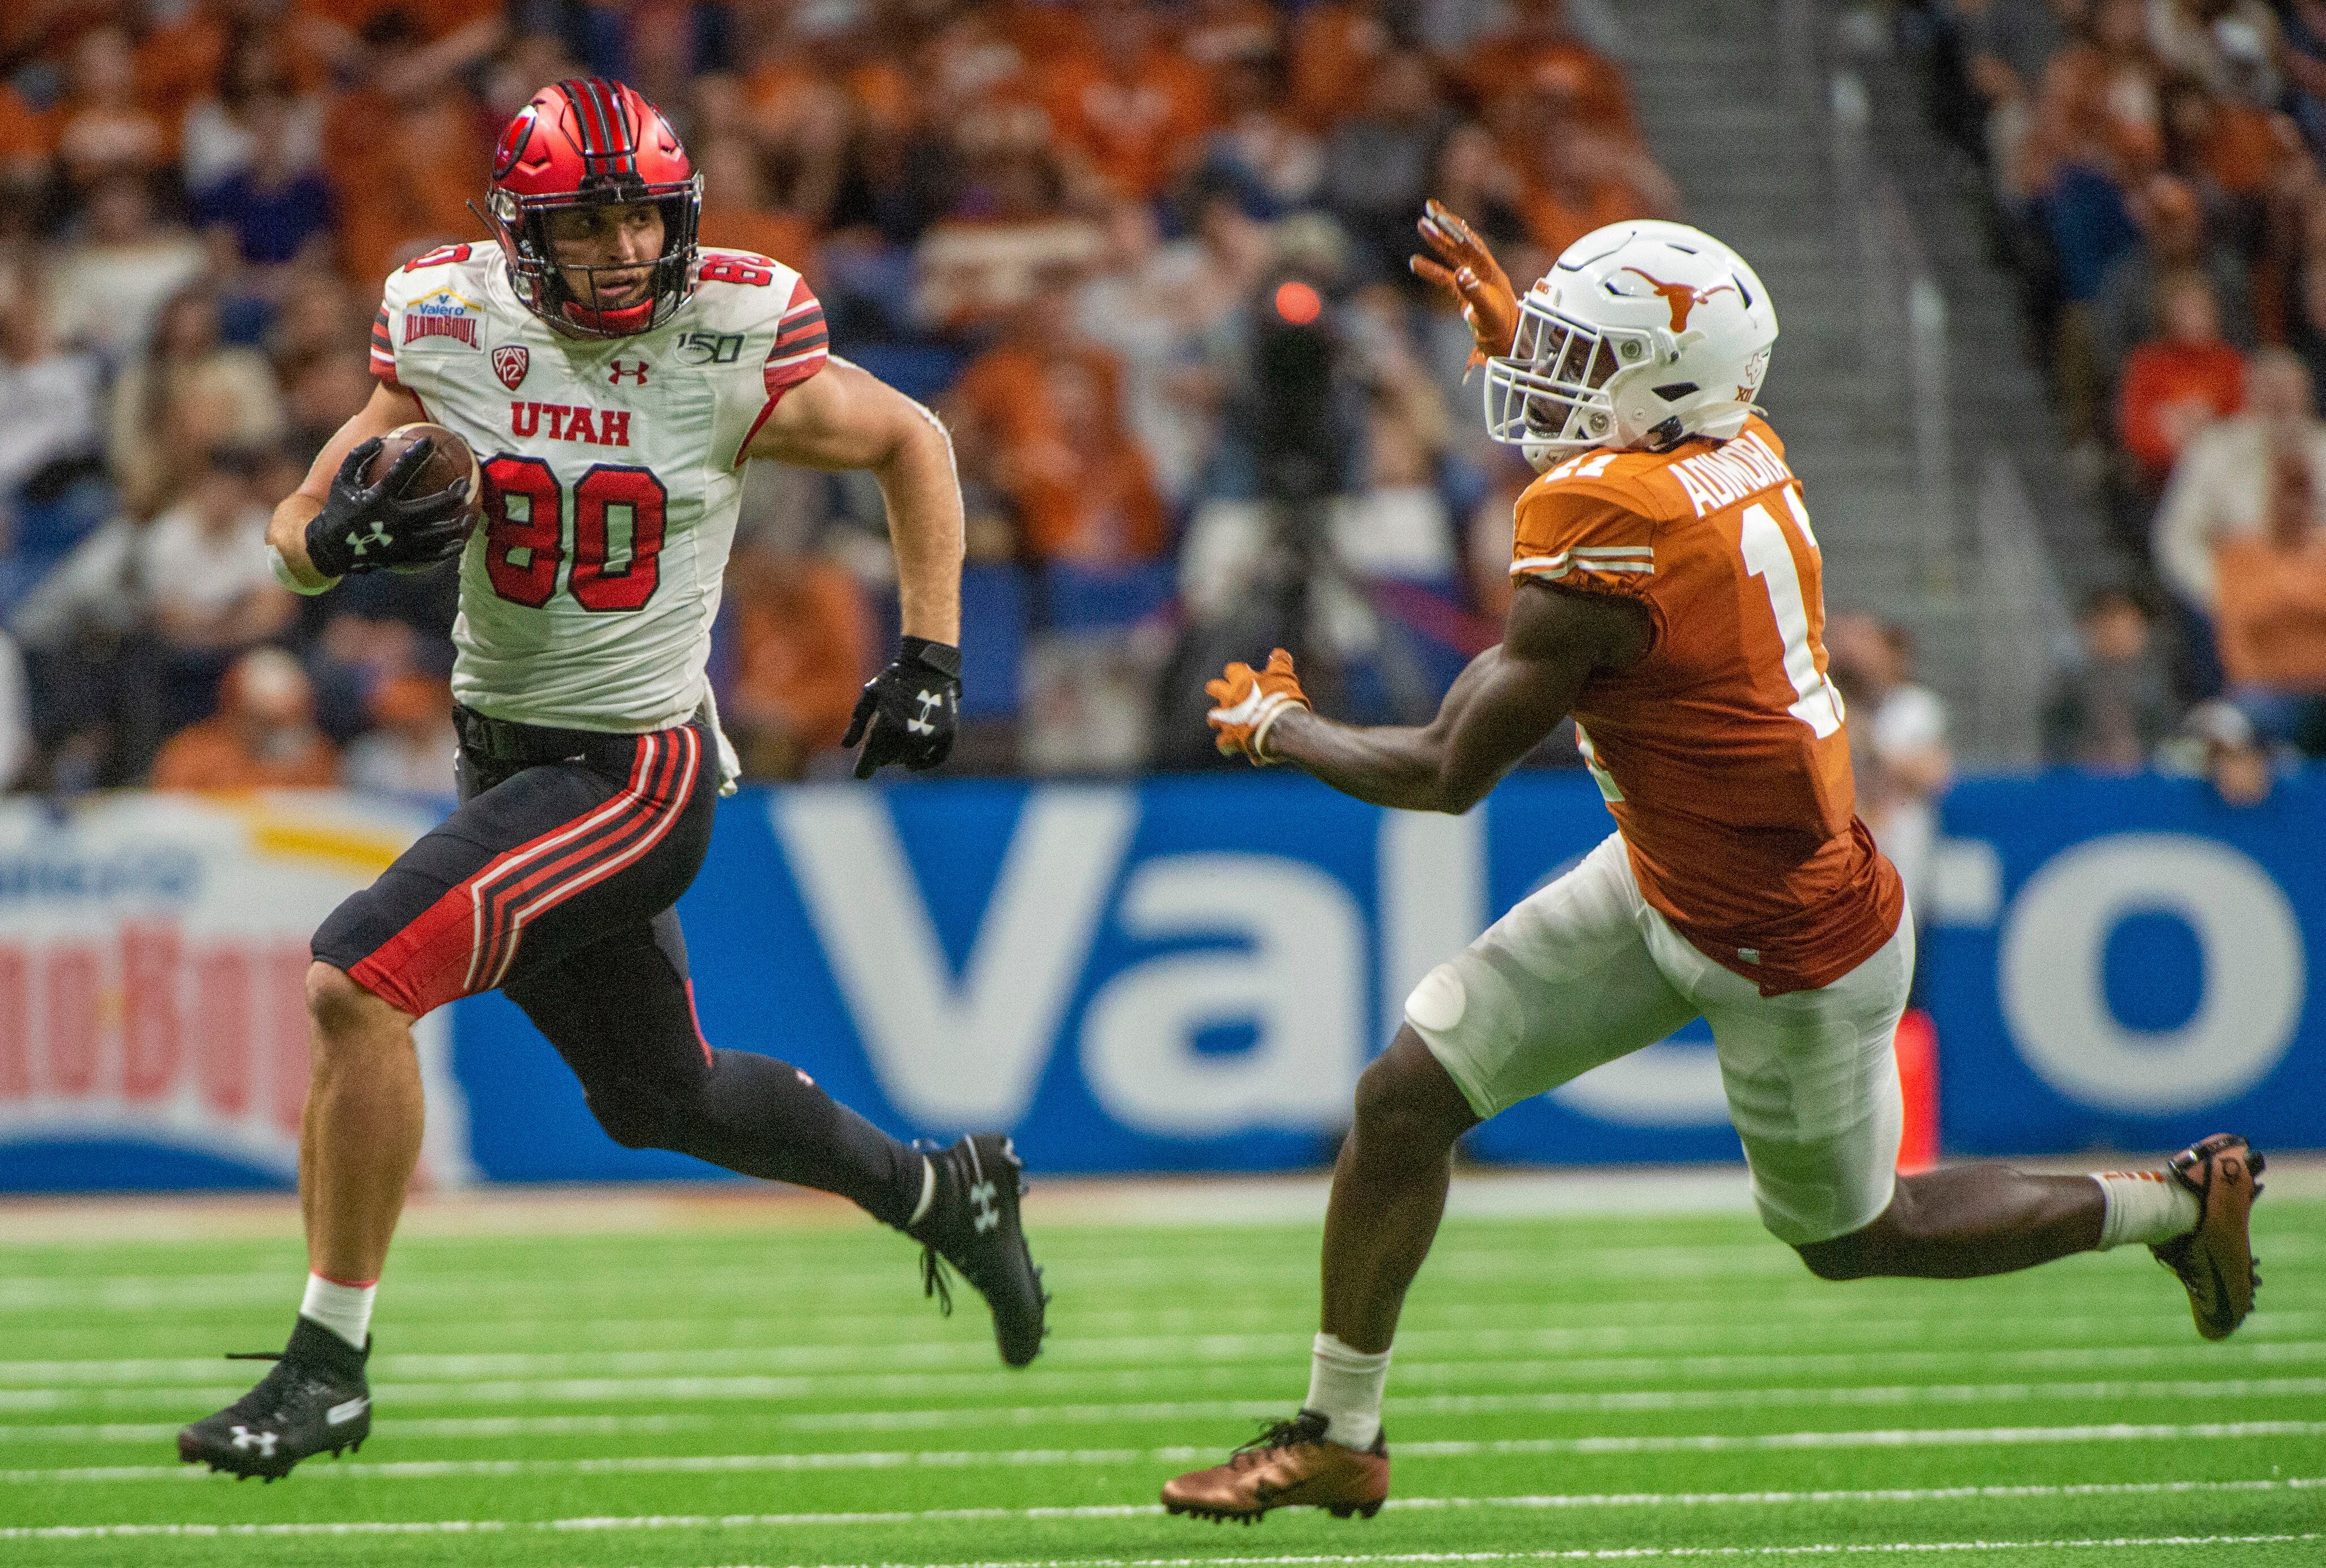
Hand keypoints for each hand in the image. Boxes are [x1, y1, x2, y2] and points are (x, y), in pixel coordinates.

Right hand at [304, 436, 473, 577]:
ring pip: (440, 532)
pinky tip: (461, 539)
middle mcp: (393, 520)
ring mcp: (401, 541)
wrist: (331, 550)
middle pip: (434, 506)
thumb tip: (379, 439)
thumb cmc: (339, 509)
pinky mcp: (405, 556)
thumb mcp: (342, 480)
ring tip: (468, 511)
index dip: (417, 455)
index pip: (401, 472)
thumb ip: (358, 457)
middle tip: (465, 483)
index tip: (431, 442)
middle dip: (454, 493)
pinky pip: (435, 553)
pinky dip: (450, 547)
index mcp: (377, 499)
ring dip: (458, 521)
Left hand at [844, 636, 960, 777]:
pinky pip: (934, 759)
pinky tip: (915, 763)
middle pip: (889, 762)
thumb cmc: (895, 680)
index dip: (863, 769)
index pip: (869, 763)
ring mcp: (928, 737)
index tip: (861, 772)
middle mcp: (906, 737)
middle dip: (883, 758)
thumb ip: (857, 723)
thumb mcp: (870, 697)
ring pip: (911, 762)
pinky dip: (925, 763)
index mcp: (883, 728)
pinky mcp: (946, 736)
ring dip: (902, 759)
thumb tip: (845, 746)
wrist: (928, 666)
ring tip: (898, 748)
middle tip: (881, 749)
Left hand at [1206, 647, 1309, 763]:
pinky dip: (1227, 745)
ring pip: (1213, 717)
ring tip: (1227, 722)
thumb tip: (1279, 652)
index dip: (1237, 672)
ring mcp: (1227, 718)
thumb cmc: (1282, 698)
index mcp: (1242, 680)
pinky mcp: (1230, 738)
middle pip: (1214, 688)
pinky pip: (1223, 743)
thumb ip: (1280, 663)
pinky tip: (1234, 747)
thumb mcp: (1284, 676)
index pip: (1232, 670)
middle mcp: (1230, 697)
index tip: (1245, 673)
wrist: (1279, 726)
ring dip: (1219, 719)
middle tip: (1227, 694)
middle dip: (1218, 691)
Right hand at [1410, 198, 1519, 367]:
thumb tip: (1460, 274)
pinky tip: (1414, 262)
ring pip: (1453, 255)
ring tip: (1422, 224)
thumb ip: (1473, 293)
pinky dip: (1431, 269)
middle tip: (1430, 206)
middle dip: (1446, 224)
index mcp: (1490, 272)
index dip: (1455, 229)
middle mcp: (1482, 271)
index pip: (1470, 244)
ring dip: (1438, 241)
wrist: (1507, 345)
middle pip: (1461, 242)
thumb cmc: (1501, 330)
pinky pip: (1445, 276)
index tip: (1440, 215)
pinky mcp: (1464, 292)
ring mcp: (1473, 281)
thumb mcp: (1488, 312)